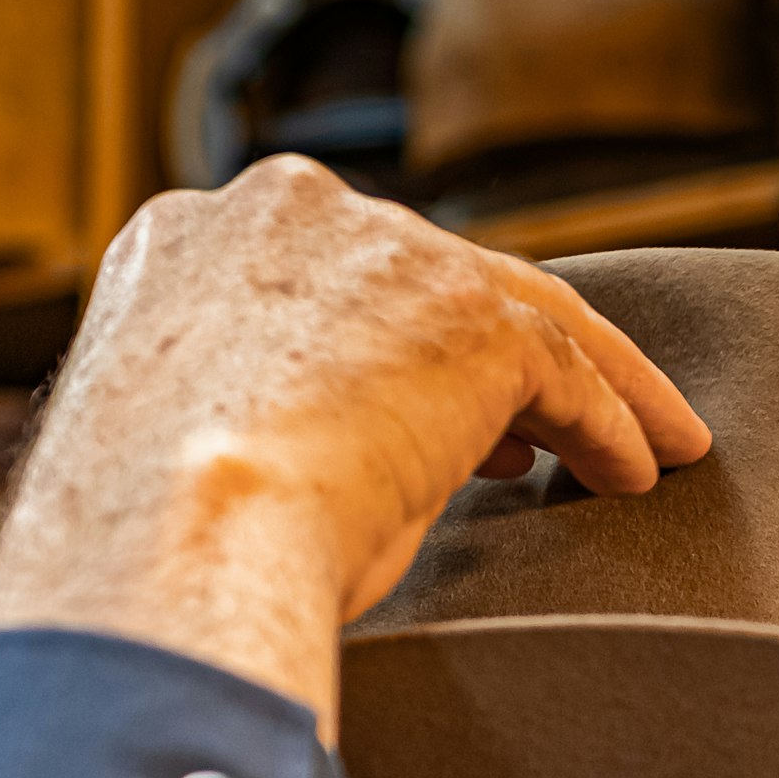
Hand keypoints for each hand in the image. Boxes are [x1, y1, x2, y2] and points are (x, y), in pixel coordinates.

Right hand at [0, 156, 710, 732]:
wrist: (164, 556)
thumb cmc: (142, 560)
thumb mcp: (177, 458)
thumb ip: (251, 424)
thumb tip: (346, 475)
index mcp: (180, 247)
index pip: (319, 279)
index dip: (378, 344)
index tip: (417, 409)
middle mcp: (280, 216)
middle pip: (426, 277)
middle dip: (482, 358)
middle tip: (529, 437)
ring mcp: (380, 251)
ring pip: (517, 310)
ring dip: (588, 387)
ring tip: (636, 451)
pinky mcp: (468, 317)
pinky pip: (562, 370)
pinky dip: (611, 425)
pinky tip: (633, 476)